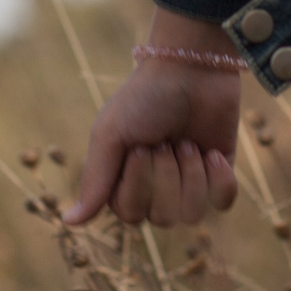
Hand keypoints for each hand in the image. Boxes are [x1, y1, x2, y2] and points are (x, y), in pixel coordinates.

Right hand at [63, 13, 239, 226]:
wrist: (192, 67)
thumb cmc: (144, 97)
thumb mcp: (111, 134)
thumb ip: (95, 181)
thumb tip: (68, 223)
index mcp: (125, 180)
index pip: (132, 214)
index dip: (140, 184)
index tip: (141, 146)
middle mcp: (157, 187)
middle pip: (163, 218)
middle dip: (166, 175)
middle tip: (166, 139)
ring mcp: (190, 181)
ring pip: (193, 214)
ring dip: (191, 173)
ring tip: (187, 141)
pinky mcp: (220, 173)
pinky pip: (222, 202)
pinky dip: (218, 178)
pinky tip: (211, 151)